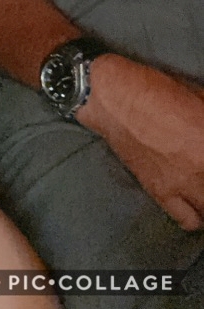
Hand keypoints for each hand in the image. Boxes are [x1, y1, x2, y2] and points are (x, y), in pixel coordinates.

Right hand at [79, 55, 203, 229]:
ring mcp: (184, 184)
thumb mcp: (199, 96)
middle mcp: (202, 167)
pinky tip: (194, 201)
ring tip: (202, 186)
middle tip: (202, 163)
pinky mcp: (161, 193)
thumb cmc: (157, 88)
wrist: (113, 98)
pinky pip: (188, 220)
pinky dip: (196, 216)